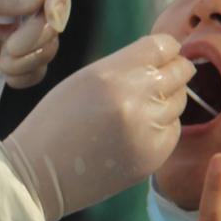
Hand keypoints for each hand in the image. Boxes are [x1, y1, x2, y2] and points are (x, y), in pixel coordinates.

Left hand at [0, 0, 67, 84]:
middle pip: (55, 17)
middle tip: (10, 48)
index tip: (51, 17)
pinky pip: (37, 67)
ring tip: (2, 65)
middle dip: (38, 36)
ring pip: (49, 45)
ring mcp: (20, 28)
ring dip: (31, 59)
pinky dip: (28, 75)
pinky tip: (7, 77)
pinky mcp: (14, 54)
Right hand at [0, 34, 191, 220]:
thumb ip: (123, 66)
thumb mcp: (83, 79)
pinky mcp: (153, 156)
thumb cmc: (56, 122)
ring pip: (180, 102)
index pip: (165, 46)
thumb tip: (162, 58)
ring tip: (138, 110)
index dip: (167, 48)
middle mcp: (135, 99)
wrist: (39, 174)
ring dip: (166, 101)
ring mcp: (147, 131)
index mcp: (112, 74)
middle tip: (159, 79)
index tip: (162, 55)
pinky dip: (162, 128)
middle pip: (181, 72)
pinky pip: (174, 130)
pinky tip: (136, 132)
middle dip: (173, 72)